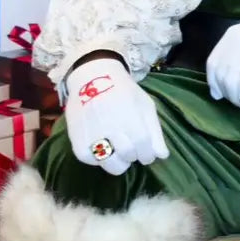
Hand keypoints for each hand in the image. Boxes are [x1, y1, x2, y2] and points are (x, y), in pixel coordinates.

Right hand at [64, 57, 168, 175]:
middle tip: (132, 150)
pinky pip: (91, 161)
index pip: (144, 148)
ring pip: (109, 164)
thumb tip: (162, 156)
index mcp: (130, 117)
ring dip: (118, 162)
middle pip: (128, 155)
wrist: (92, 76)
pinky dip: (99, 159)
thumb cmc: (123, 91)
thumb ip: (155, 131)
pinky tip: (102, 147)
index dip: (148, 155)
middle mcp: (110, 127)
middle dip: (134, 156)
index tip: (147, 154)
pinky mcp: (77, 141)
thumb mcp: (145, 105)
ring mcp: (92, 135)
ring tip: (118, 152)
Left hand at [206, 8, 239, 108]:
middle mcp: (232, 45)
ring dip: (235, 98)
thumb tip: (234, 75)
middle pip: (220, 75)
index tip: (217, 93)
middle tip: (234, 100)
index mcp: (230, 36)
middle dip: (225, 92)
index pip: (212, 62)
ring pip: (229, 83)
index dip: (213, 81)